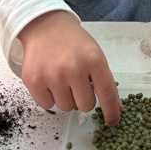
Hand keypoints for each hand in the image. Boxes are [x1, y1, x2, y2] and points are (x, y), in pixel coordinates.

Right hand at [20, 10, 121, 125]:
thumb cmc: (74, 42)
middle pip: (85, 106)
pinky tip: (49, 79)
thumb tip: (116, 109)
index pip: (107, 94)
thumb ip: (106, 82)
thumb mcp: (95, 55)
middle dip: (83, 98)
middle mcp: (74, 69)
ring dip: (65, 97)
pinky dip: (49, 97)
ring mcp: (52, 75)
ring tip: (61, 77)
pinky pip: (47, 105)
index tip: (112, 123)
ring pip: (66, 107)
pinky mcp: (33, 80)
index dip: (111, 112)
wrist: (45, 26)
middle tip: (77, 83)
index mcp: (94, 61)